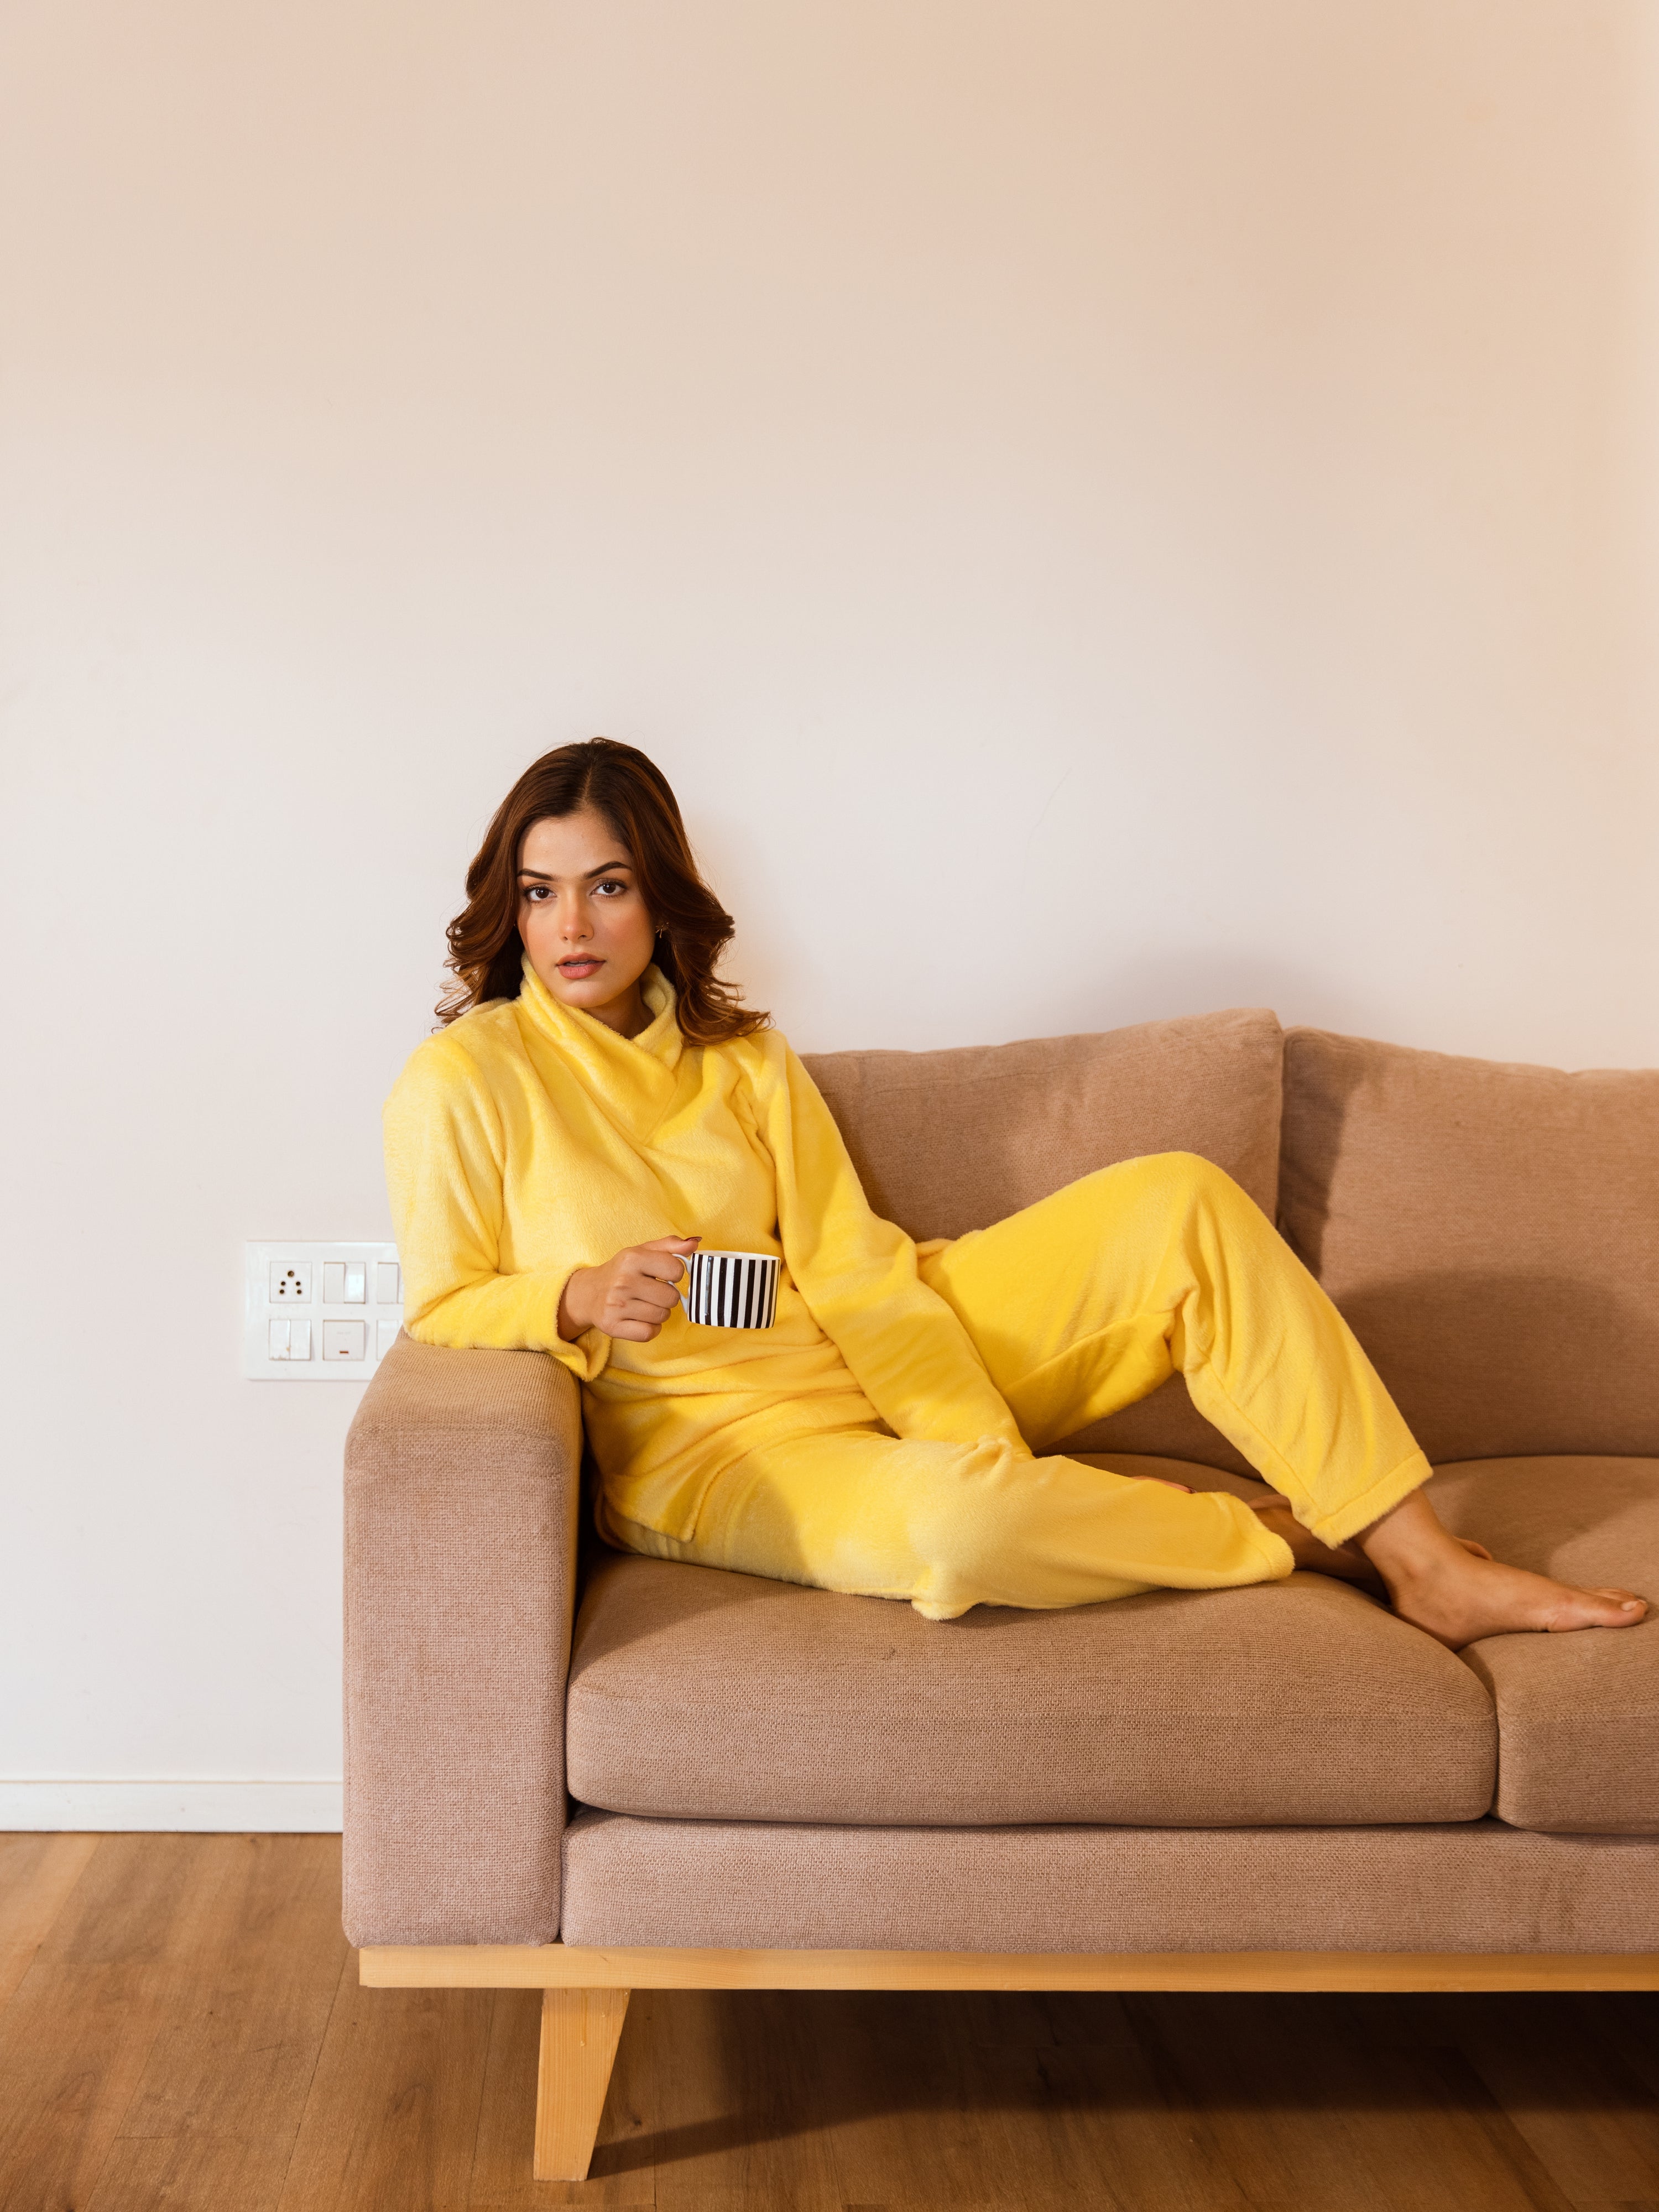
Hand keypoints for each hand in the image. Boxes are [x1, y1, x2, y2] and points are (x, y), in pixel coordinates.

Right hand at [557, 1237, 698, 1343]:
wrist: (589, 1293)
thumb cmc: (623, 1271)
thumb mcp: (642, 1252)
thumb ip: (670, 1245)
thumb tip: (694, 1243)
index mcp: (632, 1258)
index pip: (676, 1270)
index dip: (675, 1274)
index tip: (664, 1275)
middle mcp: (623, 1281)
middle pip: (671, 1297)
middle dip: (667, 1296)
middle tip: (653, 1292)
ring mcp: (616, 1305)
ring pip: (662, 1316)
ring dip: (659, 1312)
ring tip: (645, 1304)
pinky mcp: (613, 1326)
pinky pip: (649, 1333)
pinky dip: (650, 1328)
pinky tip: (640, 1318)